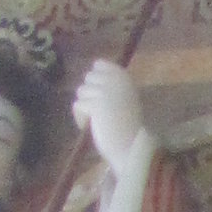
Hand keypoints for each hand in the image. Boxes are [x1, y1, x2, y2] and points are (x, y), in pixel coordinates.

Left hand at [72, 59, 147, 177]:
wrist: (133, 146)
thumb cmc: (131, 127)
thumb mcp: (124, 99)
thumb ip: (111, 88)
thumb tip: (90, 81)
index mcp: (124, 77)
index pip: (99, 64)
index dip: (96, 80)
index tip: (102, 96)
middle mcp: (115, 80)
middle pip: (87, 78)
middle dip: (90, 94)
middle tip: (100, 111)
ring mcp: (104, 91)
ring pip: (80, 92)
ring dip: (85, 107)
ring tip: (97, 121)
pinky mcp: (94, 105)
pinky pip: (77, 106)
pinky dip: (81, 118)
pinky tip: (93, 128)